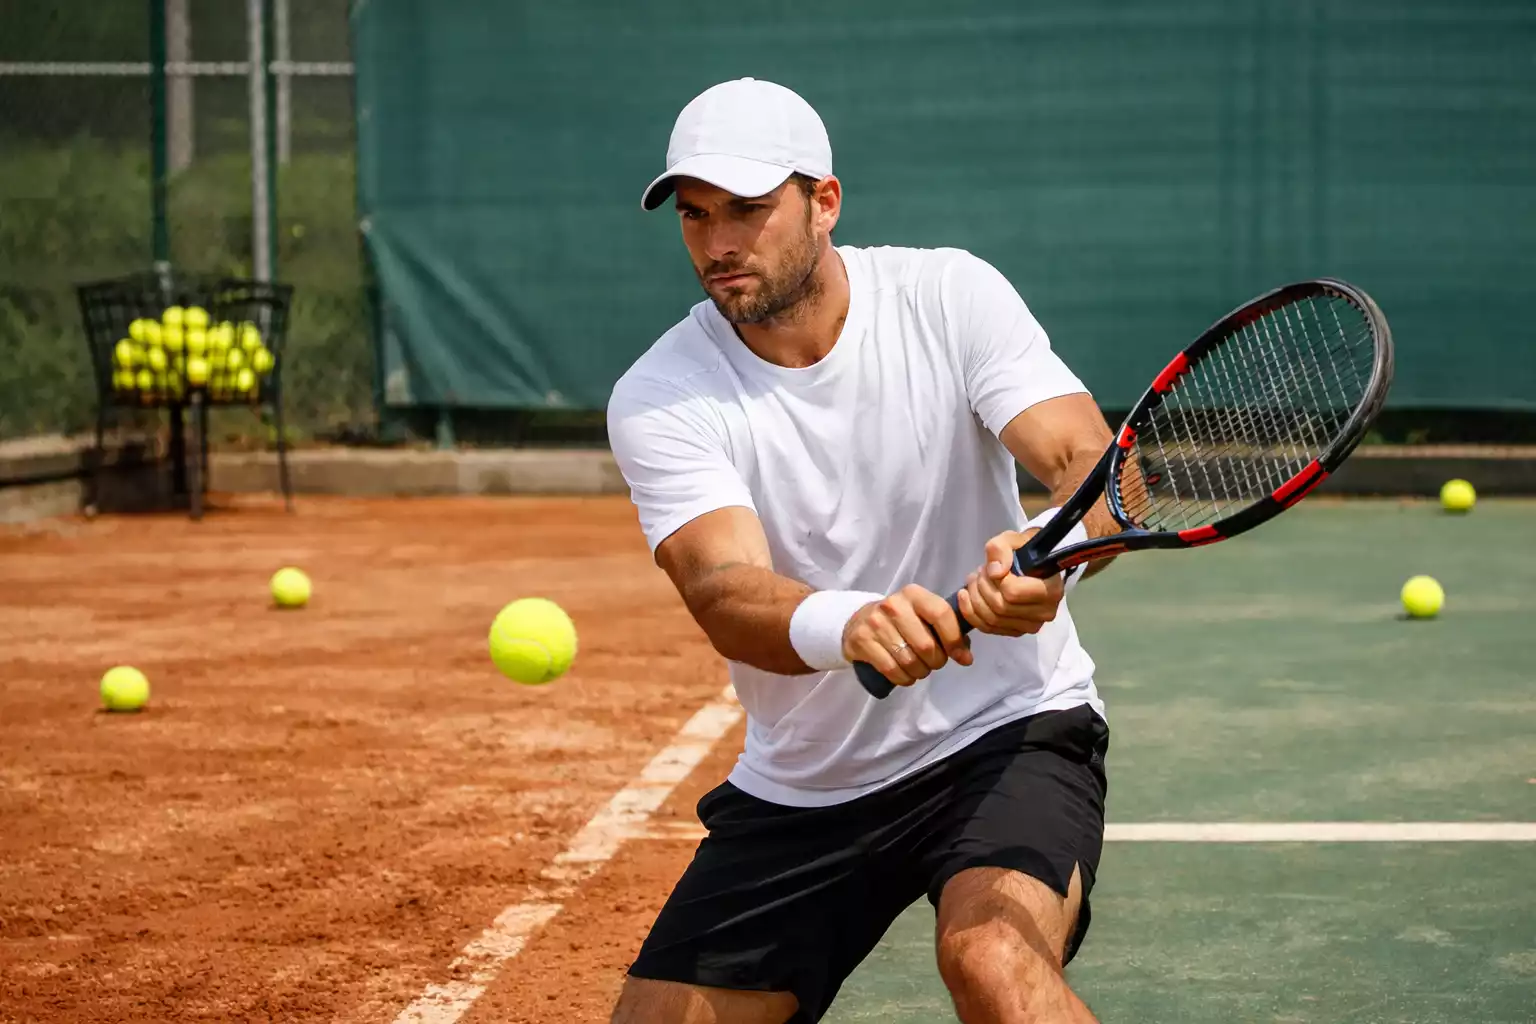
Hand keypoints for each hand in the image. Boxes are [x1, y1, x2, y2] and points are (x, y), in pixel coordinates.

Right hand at [842, 584, 973, 686]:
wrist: (859, 621)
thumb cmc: (901, 620)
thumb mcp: (923, 616)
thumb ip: (949, 630)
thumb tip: (965, 658)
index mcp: (914, 594)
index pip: (941, 614)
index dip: (954, 640)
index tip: (961, 657)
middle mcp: (894, 605)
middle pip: (926, 645)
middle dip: (936, 661)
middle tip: (934, 662)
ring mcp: (875, 623)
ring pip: (909, 661)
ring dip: (920, 672)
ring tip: (919, 669)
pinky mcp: (862, 640)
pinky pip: (891, 669)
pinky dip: (904, 678)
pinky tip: (906, 675)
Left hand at [956, 528, 1064, 636]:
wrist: (1029, 565)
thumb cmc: (1024, 551)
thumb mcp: (1013, 539)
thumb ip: (1002, 548)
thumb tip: (995, 571)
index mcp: (1051, 589)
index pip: (1013, 592)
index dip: (996, 579)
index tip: (991, 567)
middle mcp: (1045, 612)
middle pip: (1000, 607)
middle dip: (982, 587)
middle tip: (979, 572)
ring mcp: (1031, 625)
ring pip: (992, 619)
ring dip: (974, 598)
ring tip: (973, 580)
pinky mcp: (1016, 632)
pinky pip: (988, 628)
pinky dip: (970, 612)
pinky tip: (965, 596)